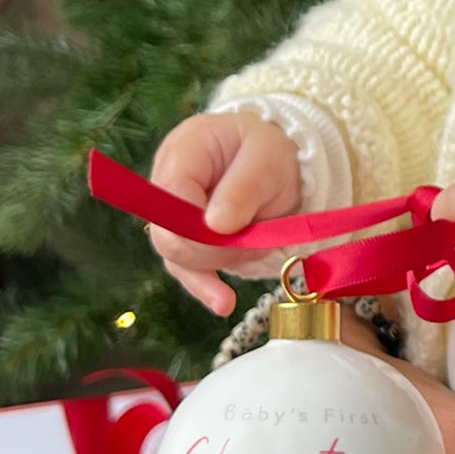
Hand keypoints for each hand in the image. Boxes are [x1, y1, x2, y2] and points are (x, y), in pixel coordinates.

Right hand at [148, 112, 302, 314]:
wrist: (286, 160)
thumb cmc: (273, 151)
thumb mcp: (268, 160)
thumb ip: (243, 188)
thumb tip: (215, 225)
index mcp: (184, 150)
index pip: (169, 197)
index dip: (195, 225)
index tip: (233, 232)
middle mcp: (168, 180)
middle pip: (168, 233)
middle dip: (212, 249)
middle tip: (256, 243)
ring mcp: (174, 212)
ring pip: (177, 254)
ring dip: (218, 264)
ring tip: (258, 253)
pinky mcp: (188, 237)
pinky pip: (188, 267)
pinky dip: (206, 286)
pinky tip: (223, 303)